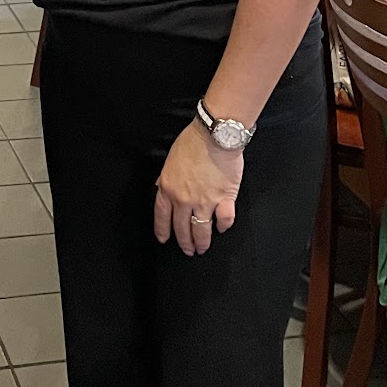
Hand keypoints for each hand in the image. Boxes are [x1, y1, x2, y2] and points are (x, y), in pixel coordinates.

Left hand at [154, 121, 241, 255]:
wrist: (215, 136)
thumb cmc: (193, 142)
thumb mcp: (170, 161)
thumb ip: (166, 178)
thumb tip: (162, 187)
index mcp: (168, 188)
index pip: (162, 216)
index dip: (163, 231)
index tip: (164, 239)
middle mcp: (184, 199)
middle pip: (182, 228)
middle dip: (184, 242)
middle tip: (188, 250)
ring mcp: (205, 201)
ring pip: (201, 230)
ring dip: (202, 242)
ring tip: (203, 248)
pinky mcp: (224, 199)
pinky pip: (224, 220)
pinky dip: (223, 226)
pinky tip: (222, 228)